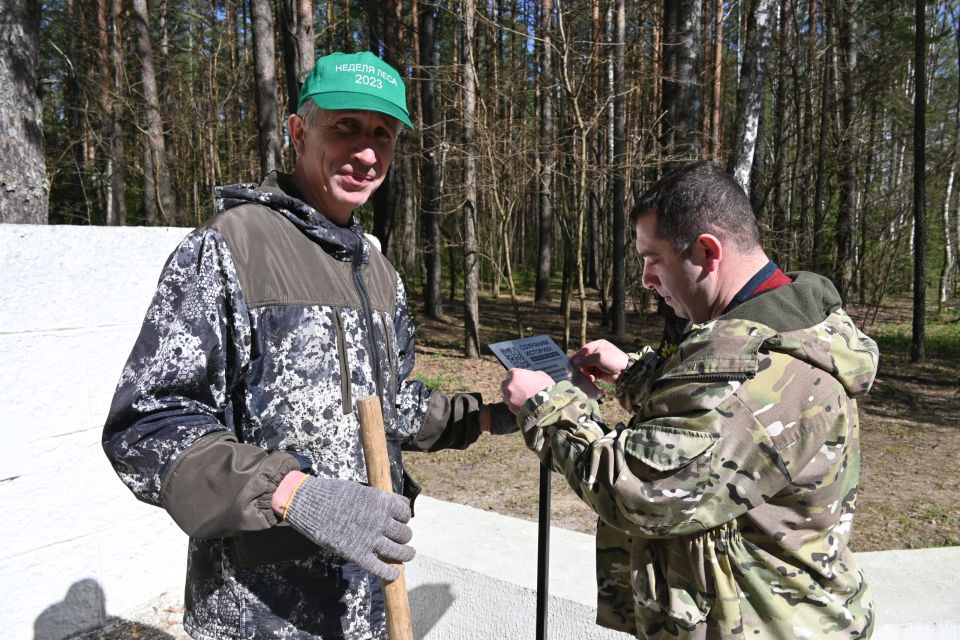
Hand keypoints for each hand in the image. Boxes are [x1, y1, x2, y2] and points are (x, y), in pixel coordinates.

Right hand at [283, 476, 413, 581]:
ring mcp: (371, 539)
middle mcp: (381, 521)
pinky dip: (390, 574)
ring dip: (406, 554)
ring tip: (407, 554)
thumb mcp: (362, 491)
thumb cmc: (334, 495)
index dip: (404, 517)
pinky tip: (394, 574)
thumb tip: (399, 506)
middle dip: (404, 536)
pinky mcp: (359, 555)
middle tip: (400, 538)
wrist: (311, 505)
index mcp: (382, 502)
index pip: (405, 512)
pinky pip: (381, 569)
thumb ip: (380, 501)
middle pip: (404, 533)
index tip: (400, 520)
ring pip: (399, 551)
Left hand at [501, 369, 554, 412]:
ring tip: (522, 400)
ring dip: (512, 397)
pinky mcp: (511, 408)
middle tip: (519, 390)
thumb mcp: (541, 375)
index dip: (516, 377)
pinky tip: (524, 406)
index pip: (510, 373)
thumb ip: (531, 374)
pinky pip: (511, 406)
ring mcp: (509, 397)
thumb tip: (530, 377)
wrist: (547, 404)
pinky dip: (515, 406)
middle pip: (505, 384)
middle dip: (511, 387)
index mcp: (515, 374)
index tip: (520, 380)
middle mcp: (509, 385)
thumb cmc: (546, 387)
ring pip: (506, 396)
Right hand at [570, 339, 628, 383]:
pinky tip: (592, 379)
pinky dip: (590, 377)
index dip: (577, 357)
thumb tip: (574, 362)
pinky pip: (590, 374)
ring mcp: (597, 363)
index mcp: (597, 345)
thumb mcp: (600, 357)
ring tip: (588, 376)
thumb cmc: (614, 360)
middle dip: (580, 366)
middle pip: (583, 360)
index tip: (570, 364)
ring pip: (585, 368)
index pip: (583, 350)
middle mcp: (596, 353)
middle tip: (576, 372)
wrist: (626, 372)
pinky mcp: (599, 372)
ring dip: (585, 373)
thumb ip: (586, 359)